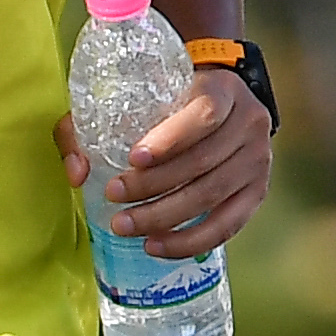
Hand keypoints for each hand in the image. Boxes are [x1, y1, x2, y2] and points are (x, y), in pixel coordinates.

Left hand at [56, 75, 274, 263]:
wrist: (217, 104)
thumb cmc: (166, 101)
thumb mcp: (129, 98)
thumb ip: (89, 127)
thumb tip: (77, 172)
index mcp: (223, 90)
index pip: (205, 114)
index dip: (171, 139)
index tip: (134, 158)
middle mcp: (249, 123)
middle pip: (203, 162)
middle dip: (153, 186)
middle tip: (113, 196)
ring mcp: (258, 160)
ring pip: (212, 195)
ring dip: (164, 216)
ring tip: (123, 225)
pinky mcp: (256, 192)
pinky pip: (226, 225)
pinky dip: (189, 240)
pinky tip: (155, 244)